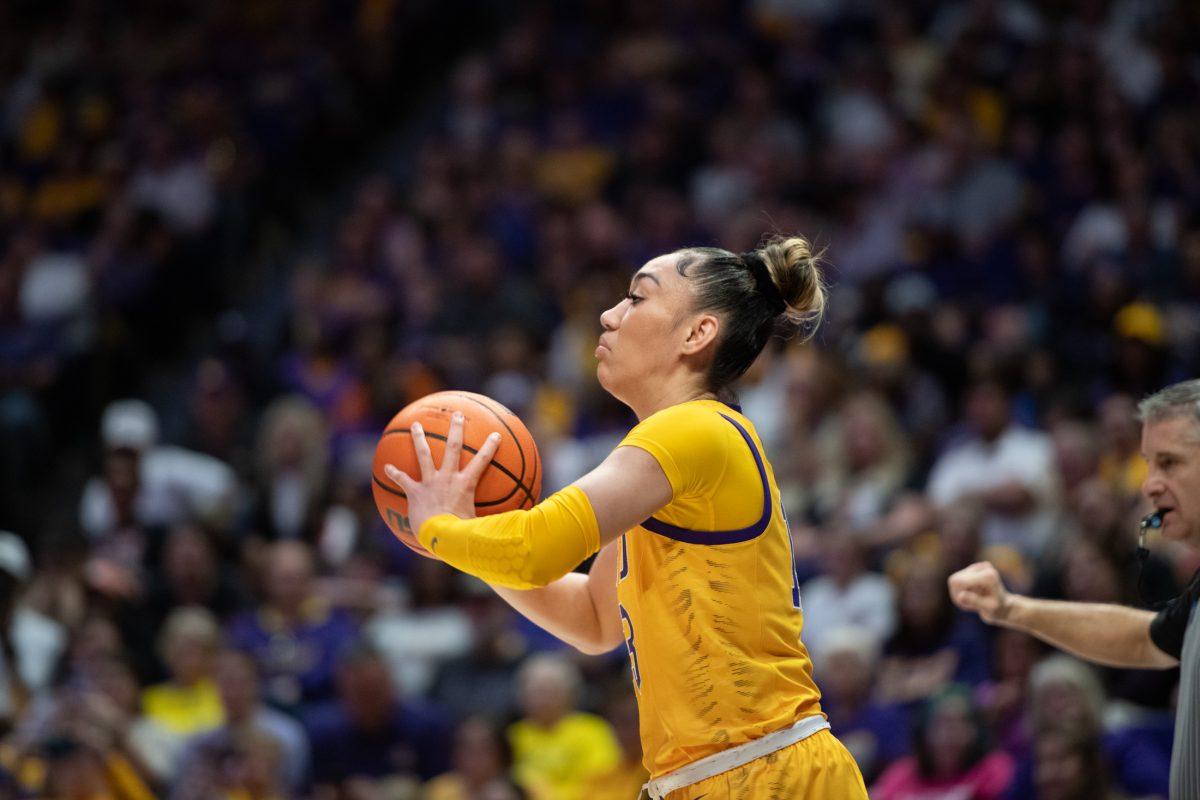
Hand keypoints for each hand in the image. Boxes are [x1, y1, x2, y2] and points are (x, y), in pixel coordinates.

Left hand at [384, 412, 500, 538]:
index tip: (496, 434)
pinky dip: (394, 473)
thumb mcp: (482, 525)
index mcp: (466, 484)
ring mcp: (431, 482)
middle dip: (455, 429)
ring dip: (419, 438)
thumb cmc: (463, 533)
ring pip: (424, 455)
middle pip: (453, 447)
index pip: (482, 461)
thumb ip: (494, 521)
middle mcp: (448, 478)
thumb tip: (513, 525)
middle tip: (456, 414)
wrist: (440, 535)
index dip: (490, 447)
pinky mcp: (415, 492)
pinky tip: (385, 467)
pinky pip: (403, 480)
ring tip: (416, 425)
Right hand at [948, 561, 1011, 623]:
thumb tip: (959, 596)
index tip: (970, 605)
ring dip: (960, 593)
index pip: (958, 582)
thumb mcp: (989, 609)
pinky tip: (973, 594)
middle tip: (971, 604)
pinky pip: (958, 579)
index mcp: (988, 576)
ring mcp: (979, 566)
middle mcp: (984, 567)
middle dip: (958, 593)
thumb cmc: (997, 609)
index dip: (959, 595)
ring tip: (973, 600)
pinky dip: (962, 589)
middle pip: (954, 580)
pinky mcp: (975, 568)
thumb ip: (975, 602)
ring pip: (954, 580)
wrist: (1004, 606)